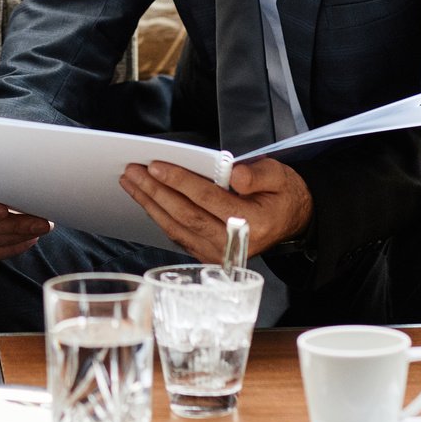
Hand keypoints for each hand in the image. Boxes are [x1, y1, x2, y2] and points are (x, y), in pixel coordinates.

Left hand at [119, 157, 312, 264]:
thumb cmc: (281, 195)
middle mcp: (233, 243)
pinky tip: (145, 199)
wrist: (290, 222)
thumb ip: (258, 173)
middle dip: (155, 191)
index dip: (179, 181)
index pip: (207, 199)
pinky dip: (158, 217)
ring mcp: (219, 253)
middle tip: (133, 171)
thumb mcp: (280, 176)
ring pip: (176, 227)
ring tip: (131, 182)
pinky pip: (178, 236)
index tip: (156, 166)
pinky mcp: (208, 256)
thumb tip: (235, 174)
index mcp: (252, 222)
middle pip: (185, 215)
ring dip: (150, 203)